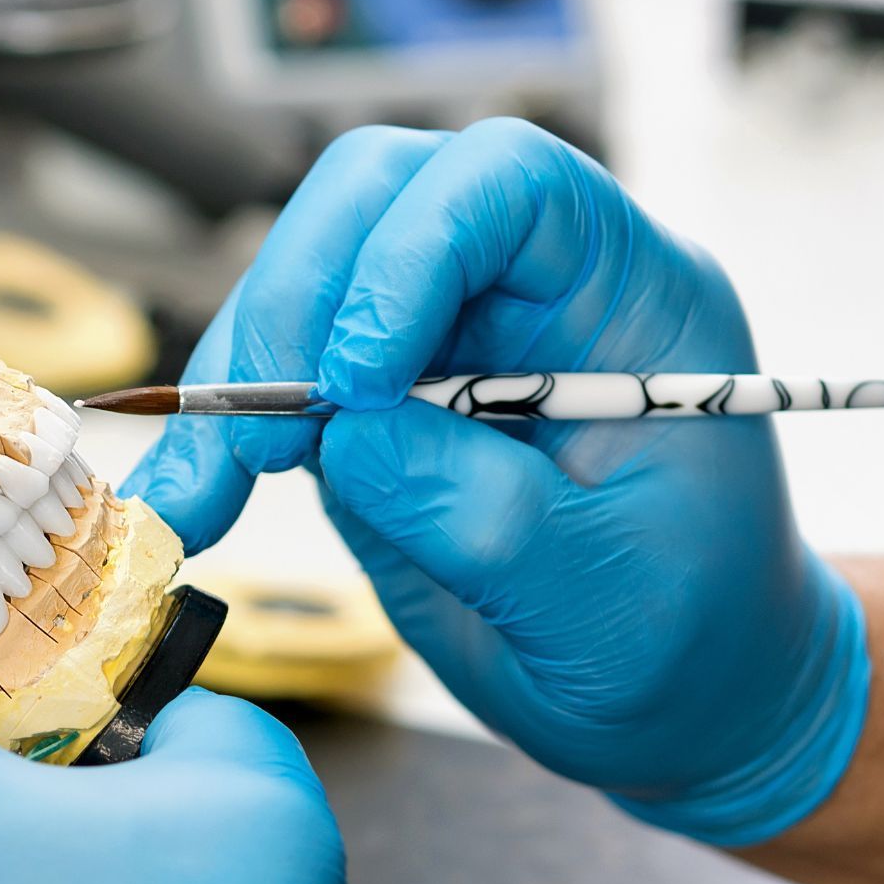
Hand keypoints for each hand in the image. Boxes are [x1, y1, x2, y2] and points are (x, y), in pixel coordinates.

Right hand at [123, 120, 867, 845]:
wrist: (675, 701)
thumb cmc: (686, 637)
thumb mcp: (605, 598)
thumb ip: (481, 510)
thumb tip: (347, 432)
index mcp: (625, 291)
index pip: (508, 182)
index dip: (415, 248)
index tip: (359, 380)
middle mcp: (524, 285)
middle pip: (375, 196)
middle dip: (295, 302)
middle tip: (261, 437)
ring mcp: (441, 335)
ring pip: (303, 277)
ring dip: (233, 377)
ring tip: (203, 495)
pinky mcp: (373, 400)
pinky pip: (273, 370)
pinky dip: (220, 430)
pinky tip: (197, 501)